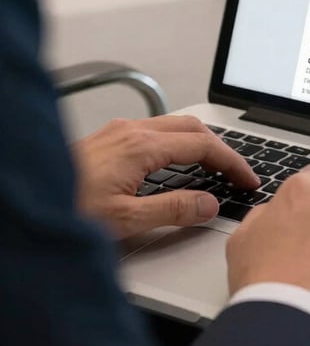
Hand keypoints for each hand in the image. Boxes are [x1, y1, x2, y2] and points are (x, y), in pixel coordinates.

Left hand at [72, 116, 258, 238]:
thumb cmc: (66, 208)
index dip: (232, 162)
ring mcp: (120, 131)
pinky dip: (180, 143)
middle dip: (221, 148)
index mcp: (141, 146)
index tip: (247, 179)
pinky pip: (157, 130)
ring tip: (216, 167)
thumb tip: (209, 203)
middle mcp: (133, 130)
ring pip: (176, 125)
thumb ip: (173, 209)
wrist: (26, 199)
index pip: (203, 145)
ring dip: (201, 143)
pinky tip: (178, 163)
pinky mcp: (111, 137)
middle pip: (194, 127)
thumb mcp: (124, 220)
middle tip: (238, 173)